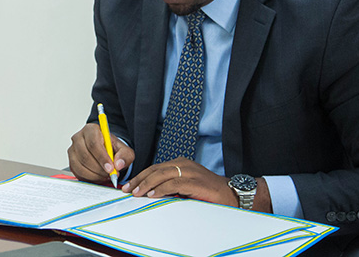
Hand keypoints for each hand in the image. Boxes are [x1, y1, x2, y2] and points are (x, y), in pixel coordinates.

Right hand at [68, 123, 134, 183]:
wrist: (105, 151)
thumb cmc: (112, 148)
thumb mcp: (124, 150)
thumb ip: (124, 156)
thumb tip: (118, 164)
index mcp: (90, 130)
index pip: (93, 143)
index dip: (102, 157)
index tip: (111, 168)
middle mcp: (78, 138)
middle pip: (85, 156)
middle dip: (99, 169)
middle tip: (110, 175)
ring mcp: (72, 150)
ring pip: (80, 166)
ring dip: (95, 175)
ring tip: (106, 176)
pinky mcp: (71, 162)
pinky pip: (78, 173)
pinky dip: (89, 178)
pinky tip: (99, 177)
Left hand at [121, 158, 272, 212]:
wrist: (231, 194)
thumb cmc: (208, 192)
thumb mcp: (186, 186)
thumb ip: (171, 186)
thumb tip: (151, 193)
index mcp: (180, 163)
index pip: (155, 168)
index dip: (140, 176)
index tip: (128, 185)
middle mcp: (183, 164)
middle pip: (155, 170)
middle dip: (139, 180)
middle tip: (127, 189)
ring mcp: (190, 171)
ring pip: (162, 175)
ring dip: (147, 184)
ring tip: (136, 192)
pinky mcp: (195, 181)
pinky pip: (174, 183)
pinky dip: (161, 188)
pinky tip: (153, 194)